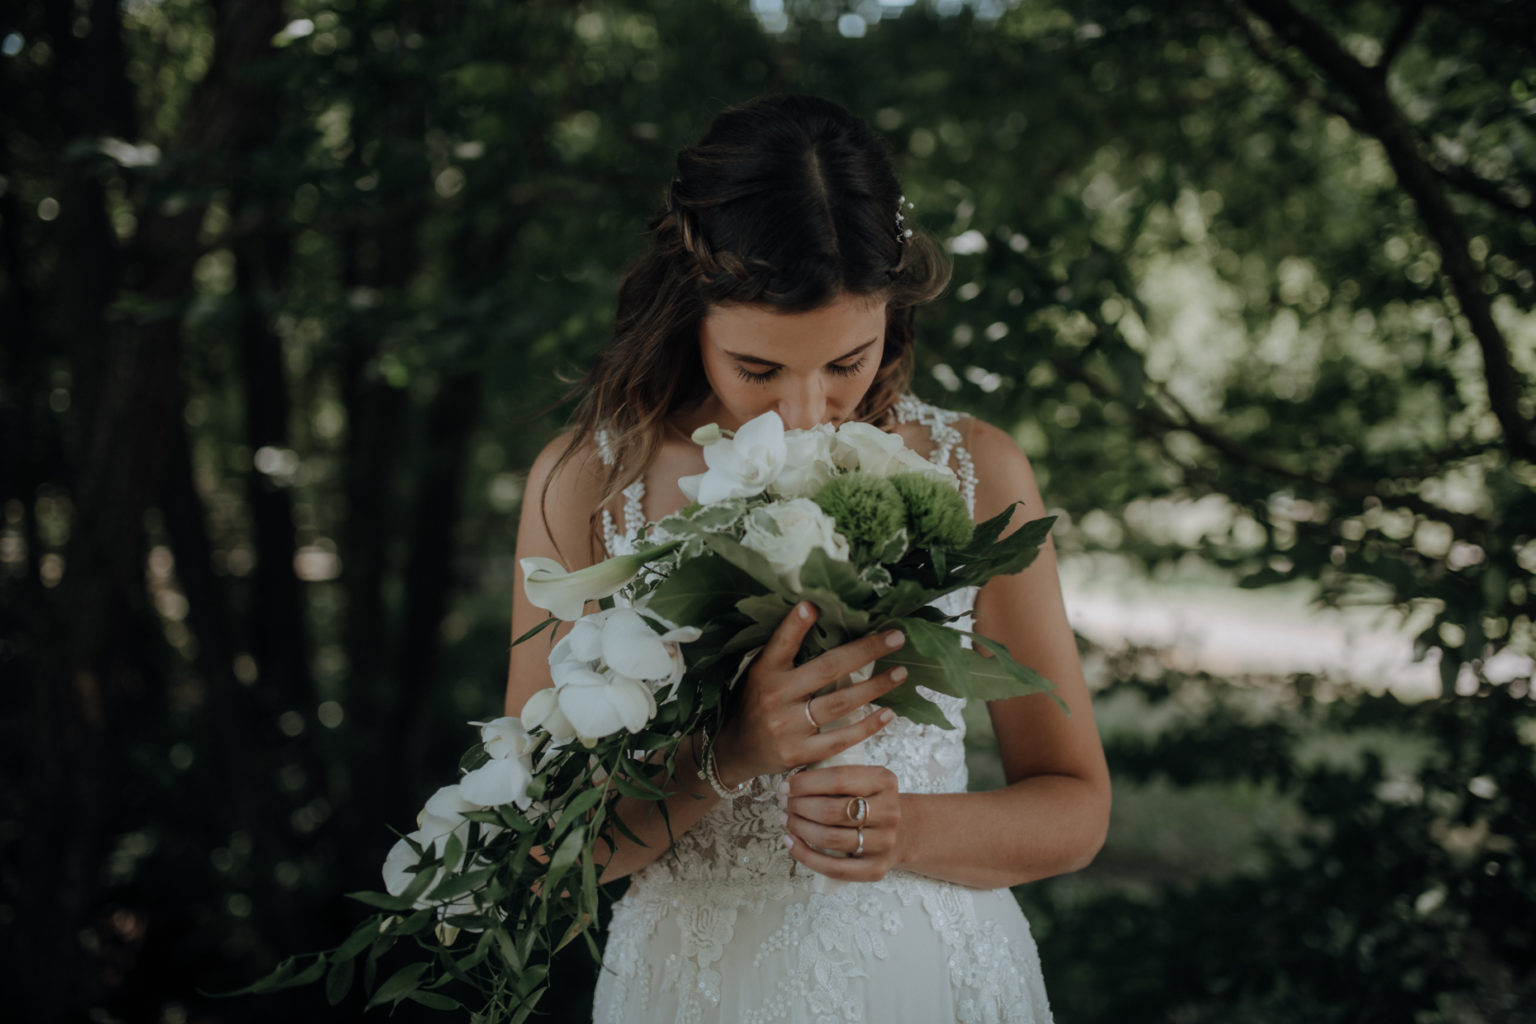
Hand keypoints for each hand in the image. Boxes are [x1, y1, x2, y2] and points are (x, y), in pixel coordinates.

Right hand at [712, 601, 907, 784]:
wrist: (735, 750)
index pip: (781, 643)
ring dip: (875, 686)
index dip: (795, 623)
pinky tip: (888, 713)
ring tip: (900, 674)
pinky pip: (839, 739)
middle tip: (896, 638)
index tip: (815, 605)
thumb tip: (819, 615)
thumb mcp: (761, 671)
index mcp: (765, 671)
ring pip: (840, 703)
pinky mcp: (797, 753)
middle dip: (866, 651)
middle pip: (828, 669)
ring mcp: (787, 727)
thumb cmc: (755, 702)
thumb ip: (786, 651)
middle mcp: (775, 696)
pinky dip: (867, 726)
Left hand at [782, 764, 902, 880]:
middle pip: (831, 810)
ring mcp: (885, 842)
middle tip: (784, 803)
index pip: (838, 778)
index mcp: (884, 781)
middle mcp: (889, 811)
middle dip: (799, 806)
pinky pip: (834, 868)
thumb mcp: (864, 779)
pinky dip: (806, 855)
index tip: (785, 786)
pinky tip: (791, 842)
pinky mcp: (876, 869)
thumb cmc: (870, 801)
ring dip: (799, 828)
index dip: (805, 783)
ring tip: (786, 820)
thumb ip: (835, 775)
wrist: (904, 831)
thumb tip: (790, 782)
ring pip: (830, 838)